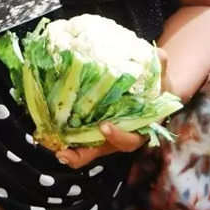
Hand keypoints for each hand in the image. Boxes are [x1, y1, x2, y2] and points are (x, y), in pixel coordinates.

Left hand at [55, 48, 171, 169]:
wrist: (153, 90)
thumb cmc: (157, 86)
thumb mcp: (161, 79)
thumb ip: (160, 68)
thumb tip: (159, 55)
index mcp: (139, 130)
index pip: (129, 139)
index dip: (118, 136)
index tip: (105, 126)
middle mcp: (121, 137)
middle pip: (102, 150)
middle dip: (83, 153)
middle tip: (64, 151)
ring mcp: (106, 135)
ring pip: (88, 148)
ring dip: (70, 151)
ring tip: (52, 147)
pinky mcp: (94, 128)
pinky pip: (81, 138)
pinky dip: (67, 139)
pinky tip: (49, 135)